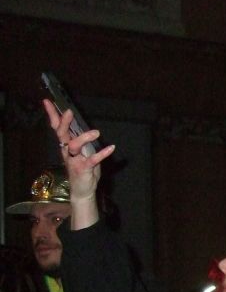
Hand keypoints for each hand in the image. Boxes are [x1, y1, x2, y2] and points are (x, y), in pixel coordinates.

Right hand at [44, 99, 113, 229]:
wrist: (83, 190)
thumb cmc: (83, 168)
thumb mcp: (81, 151)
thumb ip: (81, 139)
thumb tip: (84, 125)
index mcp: (66, 145)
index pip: (57, 127)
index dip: (52, 115)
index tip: (48, 101)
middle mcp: (67, 151)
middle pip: (62, 134)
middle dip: (64, 122)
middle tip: (68, 112)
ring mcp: (74, 160)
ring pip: (74, 146)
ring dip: (84, 138)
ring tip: (96, 132)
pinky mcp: (83, 168)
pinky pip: (92, 160)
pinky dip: (102, 153)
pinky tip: (111, 148)